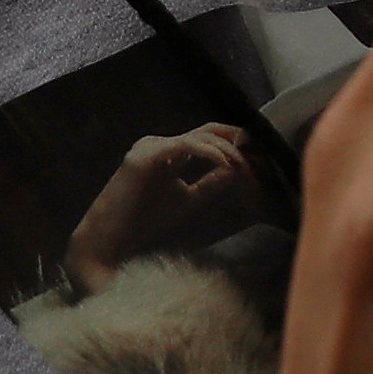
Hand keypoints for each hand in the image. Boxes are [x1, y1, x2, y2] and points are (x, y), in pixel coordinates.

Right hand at [64, 120, 267, 292]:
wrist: (107, 243)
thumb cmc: (143, 223)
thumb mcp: (187, 200)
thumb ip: (211, 182)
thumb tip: (238, 168)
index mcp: (168, 151)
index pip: (210, 137)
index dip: (239, 145)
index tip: (262, 163)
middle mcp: (159, 143)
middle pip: (211, 130)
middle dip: (242, 143)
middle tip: (264, 160)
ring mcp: (150, 146)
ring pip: (203, 136)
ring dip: (232, 151)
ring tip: (249, 169)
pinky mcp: (145, 156)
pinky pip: (187, 145)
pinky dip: (212, 153)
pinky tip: (228, 166)